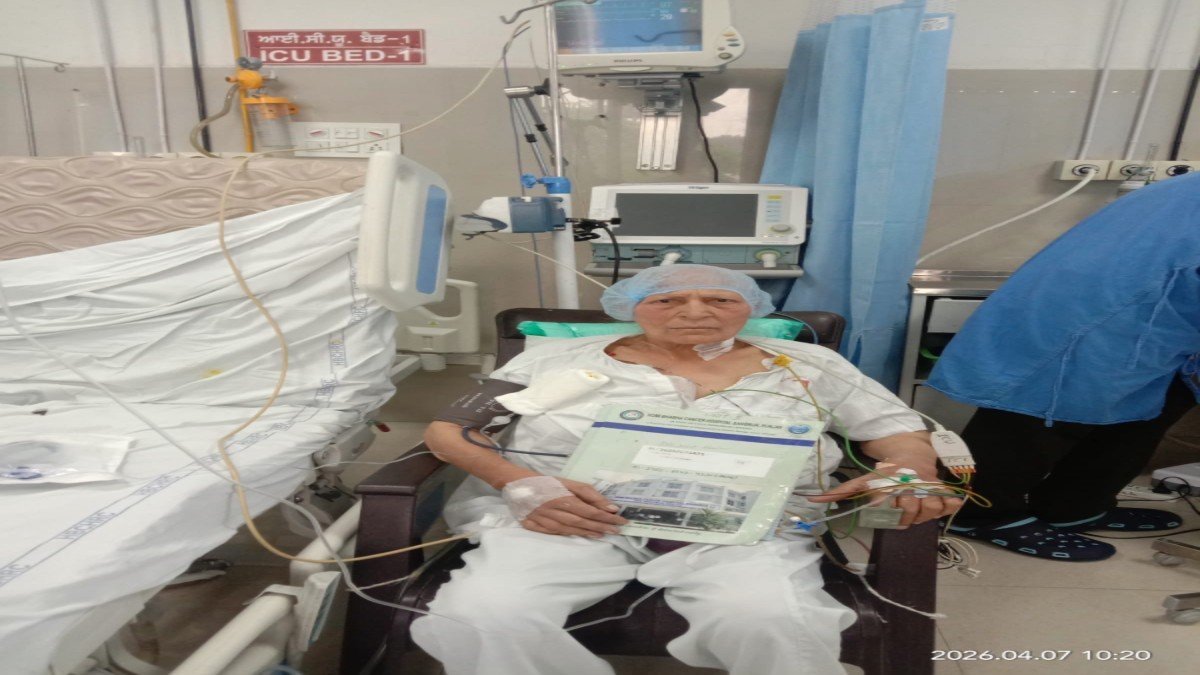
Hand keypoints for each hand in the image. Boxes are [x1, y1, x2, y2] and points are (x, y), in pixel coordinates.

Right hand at [519, 478, 628, 537]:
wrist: (513, 482)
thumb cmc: (543, 480)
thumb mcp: (566, 481)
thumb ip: (587, 493)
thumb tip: (609, 506)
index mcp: (562, 498)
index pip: (590, 511)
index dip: (606, 517)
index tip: (621, 520)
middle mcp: (553, 511)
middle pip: (581, 522)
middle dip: (601, 526)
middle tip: (617, 530)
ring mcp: (542, 521)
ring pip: (568, 530)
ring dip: (588, 533)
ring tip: (602, 534)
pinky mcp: (532, 526)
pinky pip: (553, 533)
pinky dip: (568, 535)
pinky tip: (580, 535)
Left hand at [808, 464, 962, 527]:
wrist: (910, 454)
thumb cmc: (884, 472)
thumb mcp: (863, 480)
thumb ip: (842, 491)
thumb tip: (814, 501)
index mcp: (891, 483)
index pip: (892, 504)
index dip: (890, 514)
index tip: (887, 515)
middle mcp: (910, 484)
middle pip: (913, 509)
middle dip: (907, 518)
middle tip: (901, 521)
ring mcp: (928, 487)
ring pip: (932, 508)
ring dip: (925, 516)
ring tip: (916, 517)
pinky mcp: (941, 488)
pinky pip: (950, 502)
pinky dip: (948, 507)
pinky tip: (940, 508)